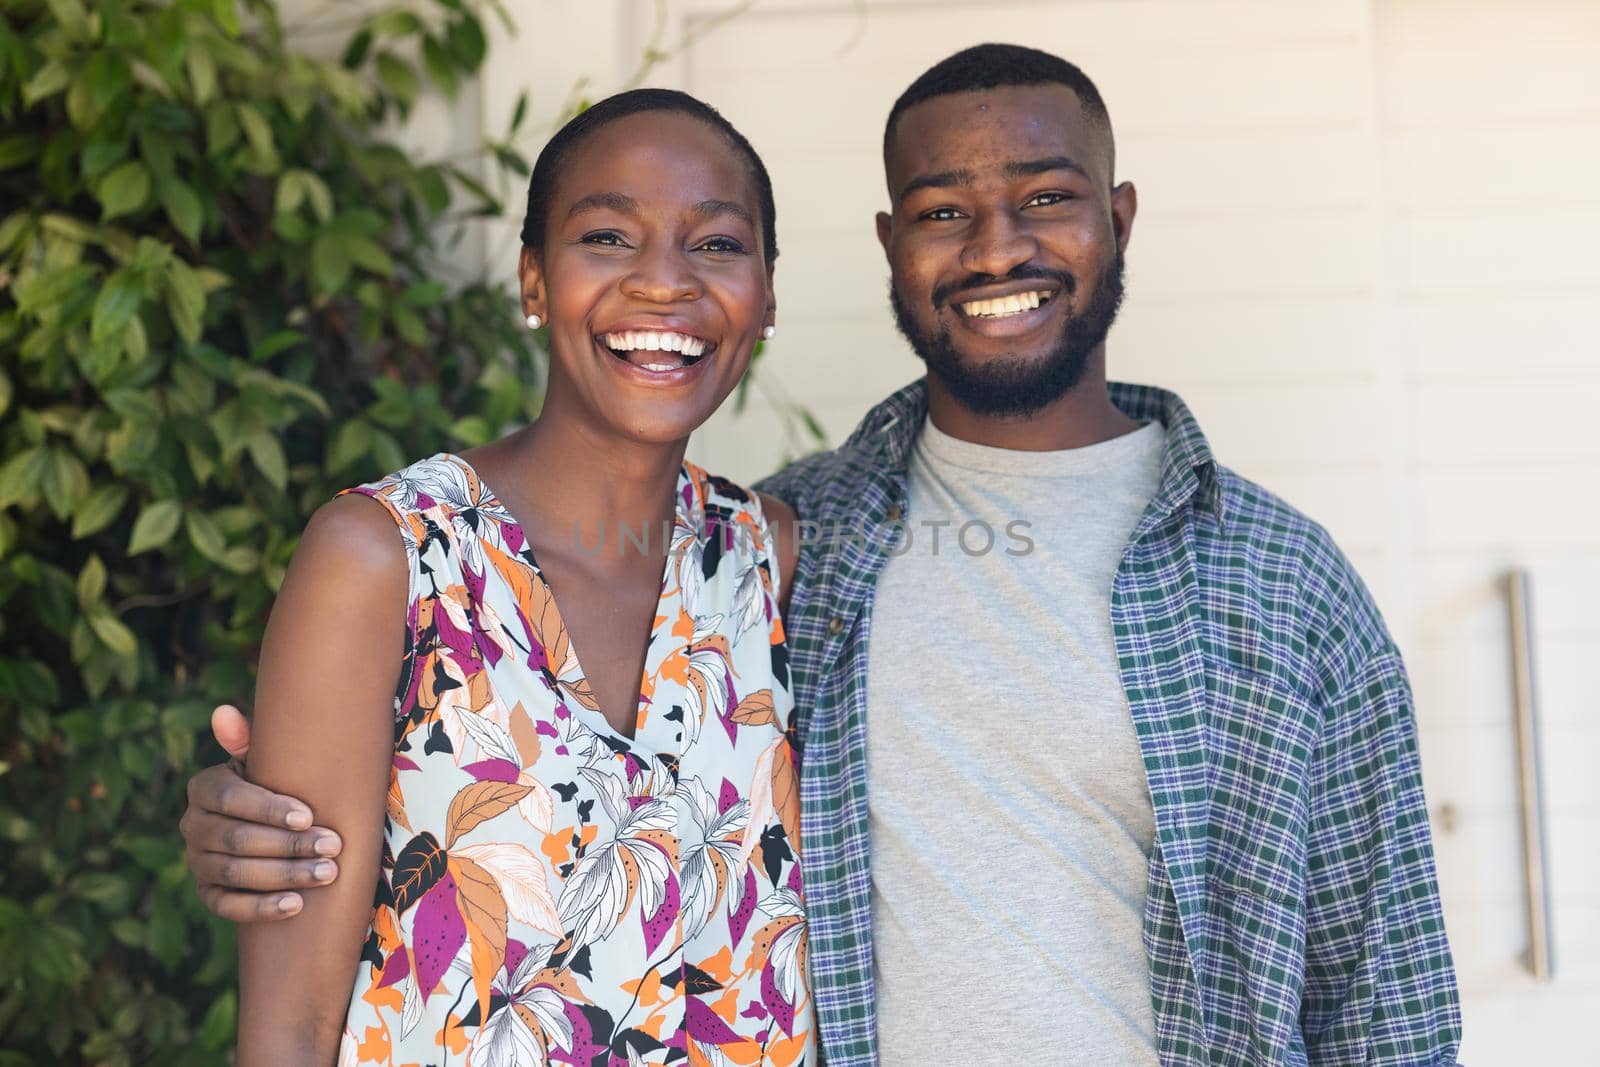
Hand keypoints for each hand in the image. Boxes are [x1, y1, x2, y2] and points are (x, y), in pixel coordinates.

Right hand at [179, 704, 343, 921]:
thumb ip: (250, 739)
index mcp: (204, 788)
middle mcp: (192, 825)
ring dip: (285, 875)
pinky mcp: (208, 894)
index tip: (309, 815)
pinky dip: (262, 907)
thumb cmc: (277, 781)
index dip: (269, 809)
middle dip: (289, 844)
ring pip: (236, 874)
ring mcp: (198, 862)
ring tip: (327, 873)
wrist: (270, 821)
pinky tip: (296, 904)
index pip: (231, 799)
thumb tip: (223, 712)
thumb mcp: (267, 758)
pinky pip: (229, 906)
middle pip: (237, 840)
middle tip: (333, 846)